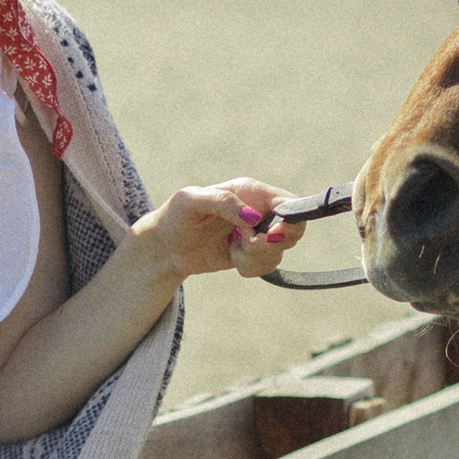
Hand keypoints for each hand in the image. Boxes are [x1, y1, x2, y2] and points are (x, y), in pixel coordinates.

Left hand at [132, 180, 306, 288]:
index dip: (290, 220)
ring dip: (253, 257)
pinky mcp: (252, 254)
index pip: (290, 202)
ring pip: (278, 252)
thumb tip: (252, 217)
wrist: (165, 247)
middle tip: (246, 244)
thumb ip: (223, 202)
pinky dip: (249, 267)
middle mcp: (259, 211)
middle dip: (269, 243)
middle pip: (293, 230)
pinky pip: (265, 266)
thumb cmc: (175, 216)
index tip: (270, 234)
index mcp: (251, 191)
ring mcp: (258, 233)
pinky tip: (231, 257)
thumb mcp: (191, 200)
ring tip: (230, 248)